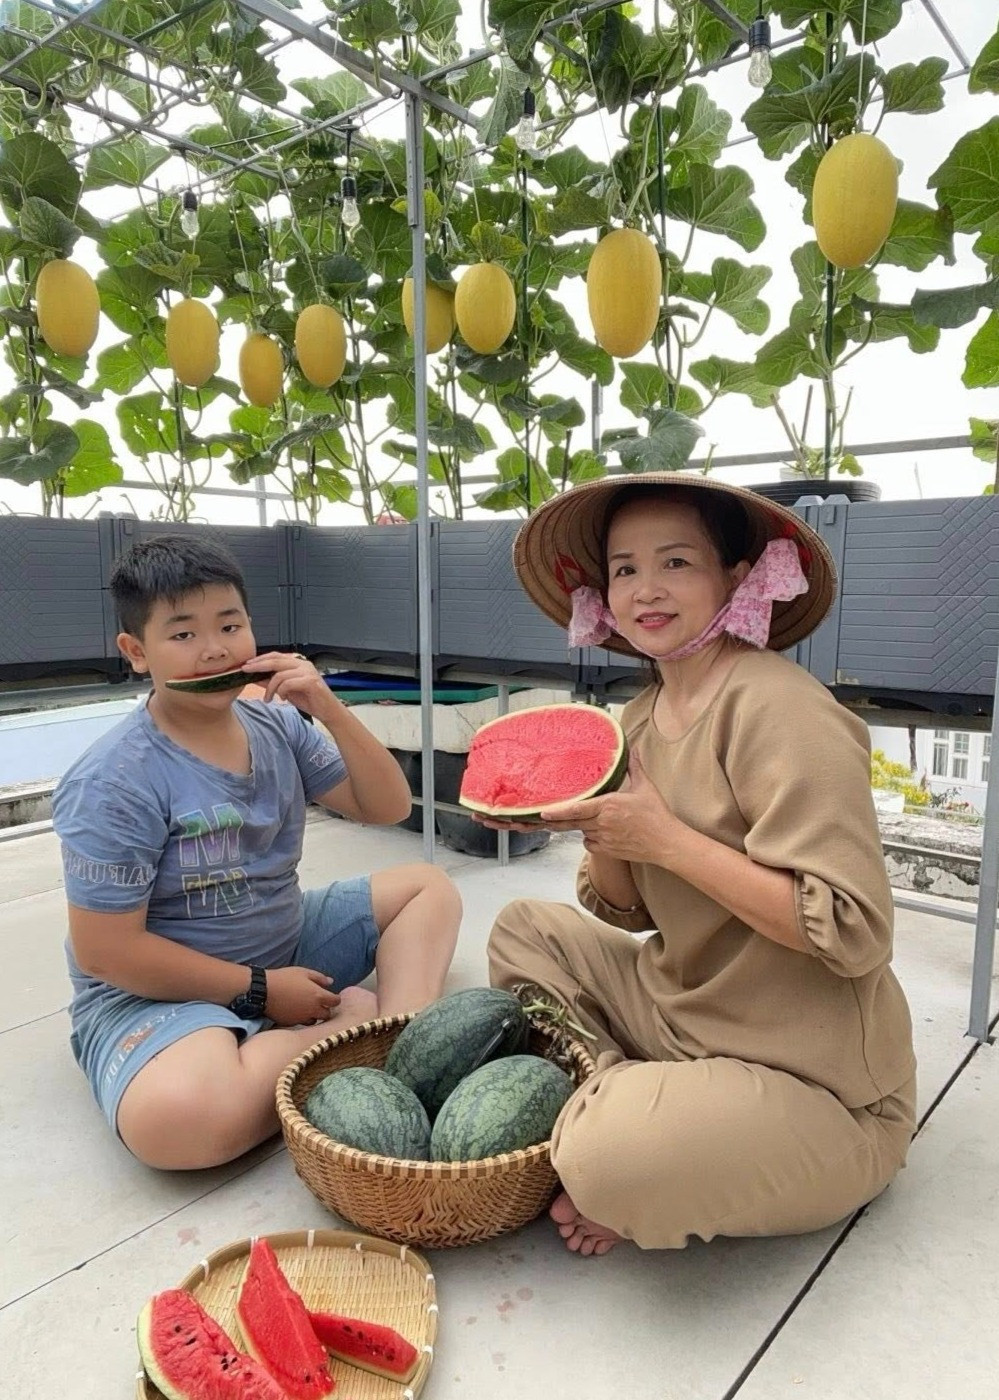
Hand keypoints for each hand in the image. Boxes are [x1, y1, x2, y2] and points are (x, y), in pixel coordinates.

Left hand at [243, 651, 327, 717]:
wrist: (328, 711)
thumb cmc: (309, 699)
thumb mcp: (287, 690)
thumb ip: (273, 682)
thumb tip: (256, 677)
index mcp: (298, 663)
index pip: (276, 656)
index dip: (260, 659)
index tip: (247, 665)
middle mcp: (303, 664)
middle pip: (276, 660)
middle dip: (258, 666)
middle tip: (245, 670)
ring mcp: (308, 672)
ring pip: (280, 674)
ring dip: (270, 688)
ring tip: (268, 698)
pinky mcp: (310, 681)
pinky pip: (288, 683)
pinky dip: (282, 692)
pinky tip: (283, 699)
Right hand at [264, 966, 340, 1026]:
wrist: (263, 990)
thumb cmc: (284, 978)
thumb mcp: (304, 972)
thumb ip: (319, 978)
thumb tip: (331, 982)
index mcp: (318, 996)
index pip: (335, 1002)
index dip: (335, 999)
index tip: (332, 996)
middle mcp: (312, 1010)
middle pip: (327, 1015)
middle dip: (326, 1009)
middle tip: (321, 1003)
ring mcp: (301, 1018)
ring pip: (314, 1021)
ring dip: (314, 1015)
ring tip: (308, 1008)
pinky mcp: (291, 1023)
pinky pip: (301, 1023)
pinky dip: (302, 1018)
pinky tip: (297, 1011)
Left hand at [535, 753, 681, 864]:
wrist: (667, 843)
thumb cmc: (657, 815)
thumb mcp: (645, 787)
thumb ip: (635, 767)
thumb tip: (632, 748)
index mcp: (609, 806)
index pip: (577, 809)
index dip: (558, 812)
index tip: (543, 812)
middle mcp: (603, 823)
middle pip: (572, 823)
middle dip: (557, 821)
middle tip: (542, 819)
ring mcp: (605, 839)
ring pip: (581, 832)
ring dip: (578, 826)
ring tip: (580, 820)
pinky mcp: (609, 851)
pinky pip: (590, 844)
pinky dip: (589, 839)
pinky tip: (596, 832)